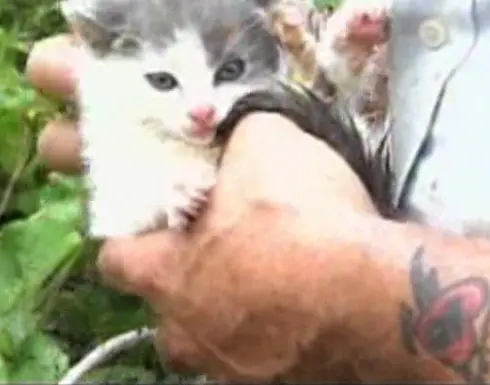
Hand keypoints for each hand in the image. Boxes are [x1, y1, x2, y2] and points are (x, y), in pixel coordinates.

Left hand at [27, 34, 378, 380]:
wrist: (375, 295)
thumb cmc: (300, 220)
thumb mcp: (264, 143)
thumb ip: (235, 136)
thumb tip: (238, 131)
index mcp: (165, 274)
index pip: (114, 259)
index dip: (132, 237)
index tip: (158, 222)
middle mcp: (186, 331)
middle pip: (165, 306)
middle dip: (187, 278)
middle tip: (225, 249)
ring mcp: (230, 366)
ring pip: (212, 335)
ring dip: (231, 308)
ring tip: (272, 277)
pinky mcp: (277, 382)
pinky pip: (261, 352)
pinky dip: (274, 330)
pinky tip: (304, 303)